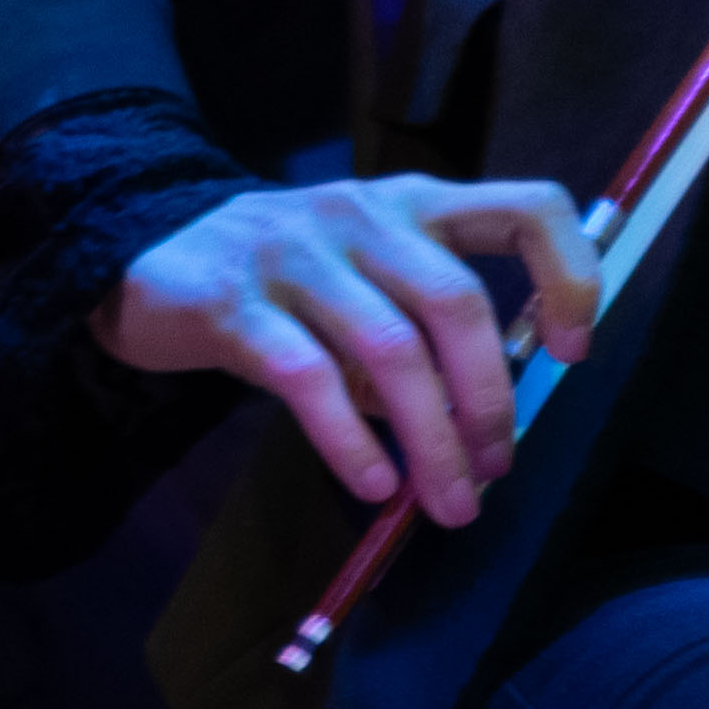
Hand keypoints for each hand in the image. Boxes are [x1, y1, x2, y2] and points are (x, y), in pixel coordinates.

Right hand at [97, 173, 596, 526]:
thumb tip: (485, 436)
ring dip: (433, 440)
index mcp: (410, 204)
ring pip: (391, 348)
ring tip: (447, 503)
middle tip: (494, 473)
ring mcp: (294, 250)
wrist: (139, 255)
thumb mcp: (363, 284)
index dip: (569, 278)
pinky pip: (309, 377)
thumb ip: (425, 338)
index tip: (569, 355)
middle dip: (488, 402)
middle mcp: (361, 213)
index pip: (525, 207)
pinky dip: (352, 442)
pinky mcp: (234, 299)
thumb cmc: (280, 282)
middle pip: (455, 300)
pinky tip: (371, 484)